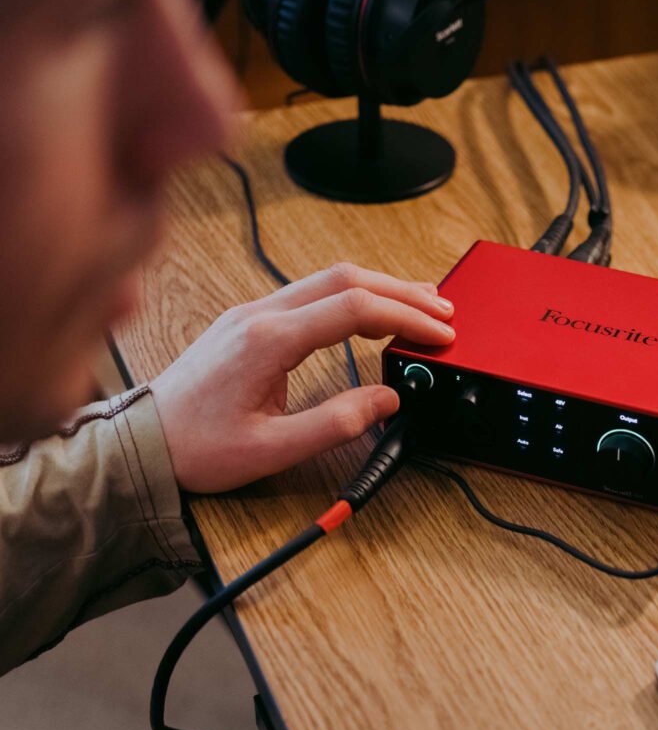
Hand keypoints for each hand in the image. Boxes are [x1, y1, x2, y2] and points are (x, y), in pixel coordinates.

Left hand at [151, 263, 454, 492]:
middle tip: (443, 312)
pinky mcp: (249, 322)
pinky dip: (351, 296)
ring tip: (420, 304)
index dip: (406, 317)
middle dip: (402, 291)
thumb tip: (386, 401)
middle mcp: (260, 315)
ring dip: (379, 288)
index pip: (355, 309)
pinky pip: (310, 293)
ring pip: (328, 280)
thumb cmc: (196, 447)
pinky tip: (370, 310)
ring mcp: (252, 313)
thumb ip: (335, 424)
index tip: (439, 334)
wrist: (141, 442)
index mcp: (268, 340)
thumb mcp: (271, 449)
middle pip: (346, 280)